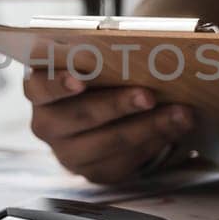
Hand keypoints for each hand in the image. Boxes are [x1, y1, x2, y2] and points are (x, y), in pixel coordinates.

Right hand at [25, 71, 193, 183]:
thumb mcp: (91, 60)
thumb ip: (100, 55)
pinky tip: (173, 129)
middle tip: (149, 95)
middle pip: (80, 116)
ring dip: (148, 127)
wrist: (101, 105)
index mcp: (38, 88)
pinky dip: (152, 144)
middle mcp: (46, 123)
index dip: (58, 84)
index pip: (40, 86)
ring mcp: (67, 152)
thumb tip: (143, 47)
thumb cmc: (96, 73)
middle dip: (118, 105)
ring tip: (180, 113)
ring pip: (107, 143)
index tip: (80, 80)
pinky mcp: (91, 172)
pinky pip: (123, 162)